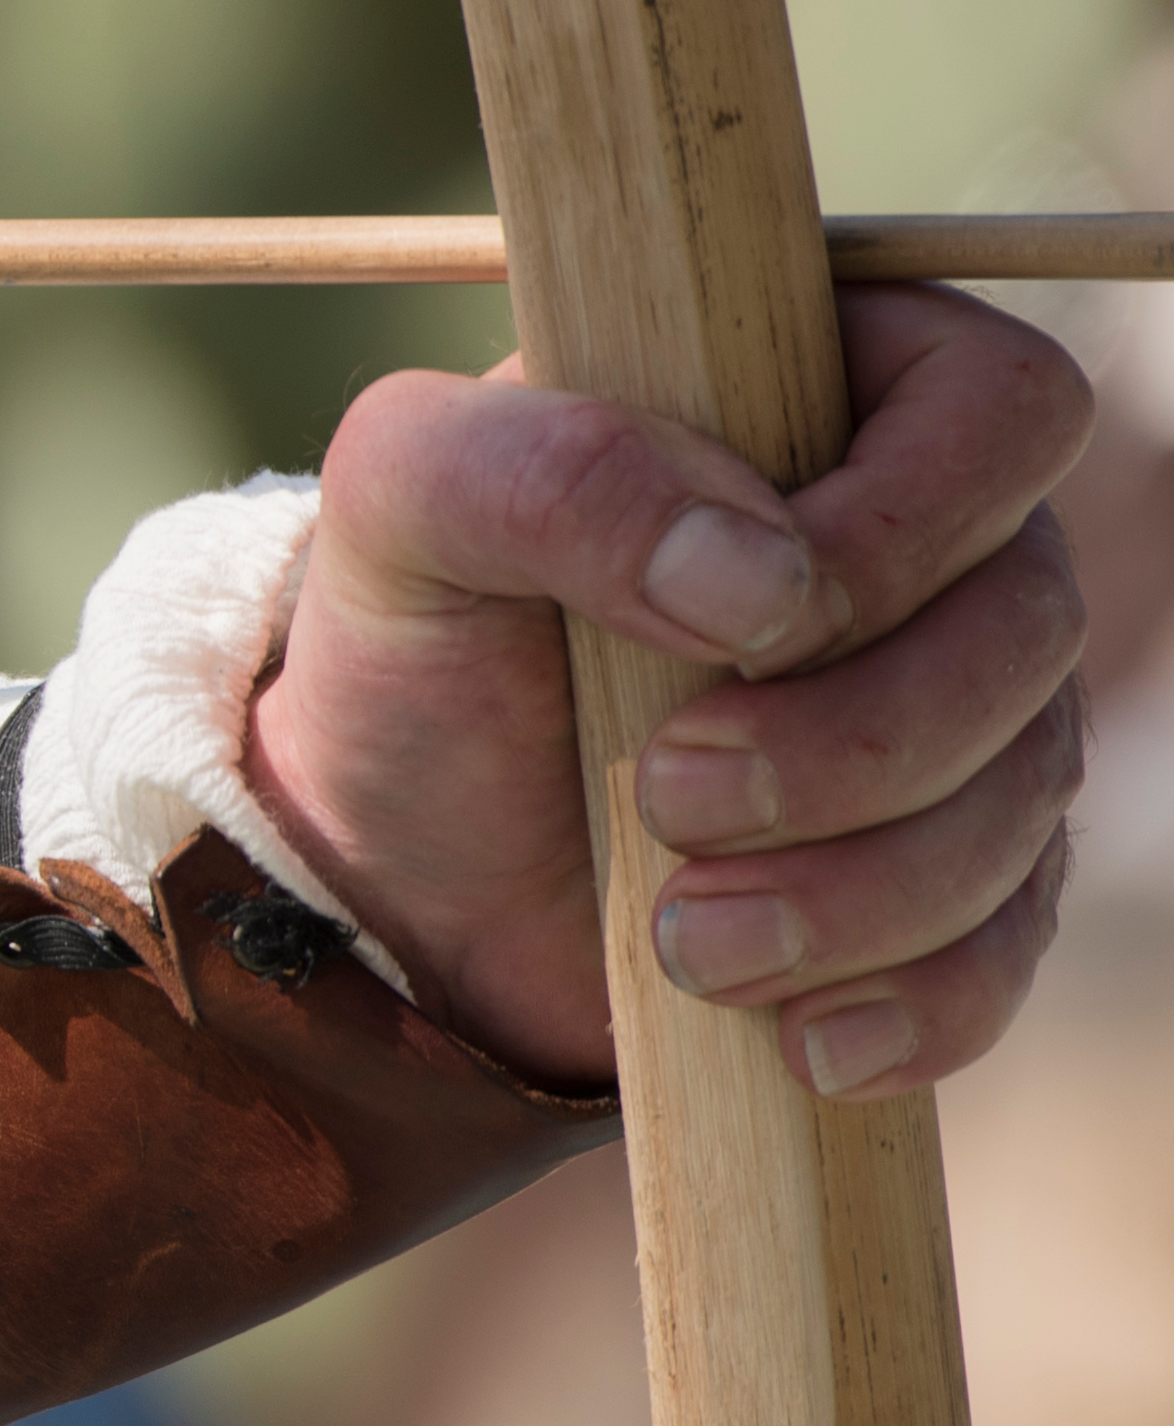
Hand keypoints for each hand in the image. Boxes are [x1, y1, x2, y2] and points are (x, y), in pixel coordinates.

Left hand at [245, 285, 1091, 1095]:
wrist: (393, 856)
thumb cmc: (415, 638)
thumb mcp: (407, 505)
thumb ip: (550, 471)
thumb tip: (758, 575)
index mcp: (835, 389)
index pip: (1001, 405)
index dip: (905, 526)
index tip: (742, 623)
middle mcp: (941, 546)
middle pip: (1032, 624)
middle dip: (856, 740)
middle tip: (668, 796)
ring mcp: (965, 717)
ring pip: (1027, 798)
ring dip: (860, 889)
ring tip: (683, 937)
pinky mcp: (953, 878)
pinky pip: (1008, 948)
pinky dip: (916, 1002)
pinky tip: (802, 1037)